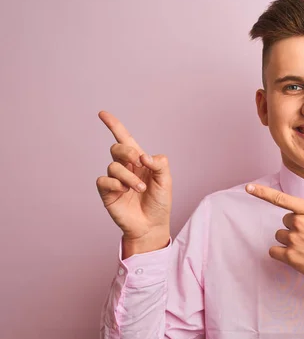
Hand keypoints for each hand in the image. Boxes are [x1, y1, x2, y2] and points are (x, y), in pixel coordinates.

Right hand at [95, 111, 171, 254]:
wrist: (152, 225)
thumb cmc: (159, 203)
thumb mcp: (166, 181)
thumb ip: (159, 164)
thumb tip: (143, 156)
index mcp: (139, 161)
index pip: (125, 139)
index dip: (114, 125)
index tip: (102, 113)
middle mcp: (125, 168)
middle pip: (117, 148)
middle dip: (127, 152)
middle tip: (139, 163)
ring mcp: (115, 180)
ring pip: (113, 165)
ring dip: (129, 176)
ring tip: (140, 189)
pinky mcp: (107, 192)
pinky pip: (104, 180)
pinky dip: (115, 183)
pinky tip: (124, 191)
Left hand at [245, 183, 303, 292]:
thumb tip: (295, 220)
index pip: (282, 199)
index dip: (263, 192)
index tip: (249, 187)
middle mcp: (300, 222)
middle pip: (284, 221)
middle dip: (294, 228)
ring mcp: (294, 239)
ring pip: (280, 235)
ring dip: (289, 241)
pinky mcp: (290, 256)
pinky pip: (274, 251)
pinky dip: (281, 253)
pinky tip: (296, 256)